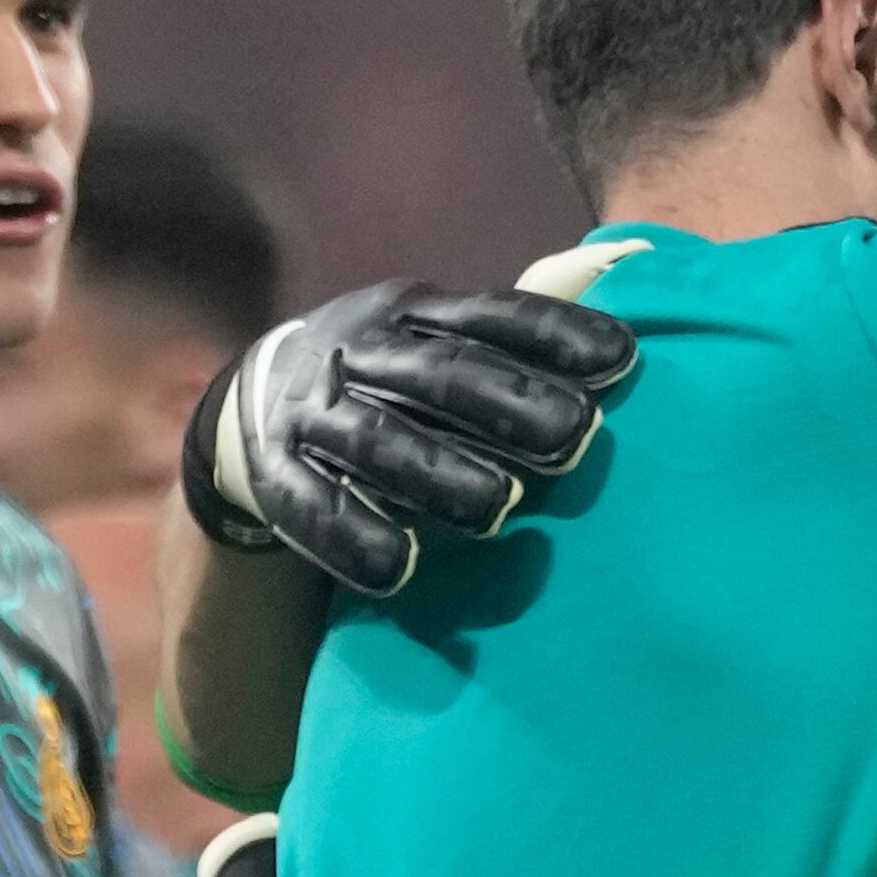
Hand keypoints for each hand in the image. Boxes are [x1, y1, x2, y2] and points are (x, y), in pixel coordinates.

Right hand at [183, 280, 636, 597]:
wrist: (255, 399)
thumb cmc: (386, 374)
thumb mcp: (435, 335)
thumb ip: (512, 333)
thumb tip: (621, 310)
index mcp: (410, 312)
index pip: (489, 315)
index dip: (553, 333)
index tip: (621, 359)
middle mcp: (359, 353)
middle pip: (438, 375)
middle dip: (508, 404)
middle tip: (577, 435)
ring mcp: (314, 413)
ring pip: (376, 441)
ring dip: (439, 472)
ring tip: (501, 507)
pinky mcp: (276, 474)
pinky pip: (311, 506)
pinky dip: (353, 536)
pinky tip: (400, 566)